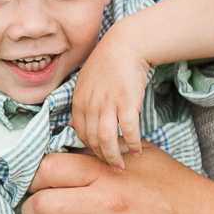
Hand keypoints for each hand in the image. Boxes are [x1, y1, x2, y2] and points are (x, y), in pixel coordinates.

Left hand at [23, 149, 213, 213]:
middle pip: (41, 205)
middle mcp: (107, 203)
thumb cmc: (175, 186)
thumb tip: (64, 147)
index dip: (32, 178)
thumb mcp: (140, 155)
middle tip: (35, 212)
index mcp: (108, 172)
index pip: (46, 170)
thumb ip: (102, 152)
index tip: (35, 184)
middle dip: (30, 210)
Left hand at [70, 34, 148, 168]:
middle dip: (101, 158)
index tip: (99, 157)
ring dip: (114, 156)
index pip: (80, 134)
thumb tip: (76, 127)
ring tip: (122, 166)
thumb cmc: (108, 65)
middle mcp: (89, 105)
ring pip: (106, 140)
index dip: (89, 149)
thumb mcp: (86, 84)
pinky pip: (128, 130)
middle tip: (111, 168)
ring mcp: (107, 104)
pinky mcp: (126, 102)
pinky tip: (137, 150)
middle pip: (91, 141)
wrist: (126, 45)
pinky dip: (133, 143)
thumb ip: (83, 106)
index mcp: (78, 102)